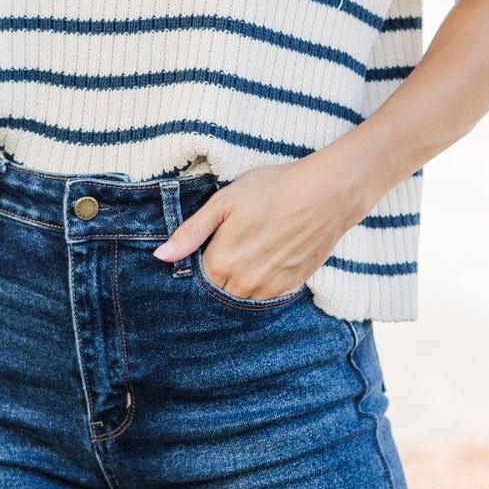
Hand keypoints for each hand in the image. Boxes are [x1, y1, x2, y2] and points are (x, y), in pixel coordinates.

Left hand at [153, 155, 367, 300]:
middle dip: (217, 278)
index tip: (205, 252)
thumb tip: (161, 256)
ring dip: (239, 284)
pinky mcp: (291, 288)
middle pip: (218, 293)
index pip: (197, 281)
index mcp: (221, 263)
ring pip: (242, 298)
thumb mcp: (223, 202)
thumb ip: (190, 232)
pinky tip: (268, 260)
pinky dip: (261, 285)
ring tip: (250, 254)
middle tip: (231, 250)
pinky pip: (266, 298)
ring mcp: (269, 289)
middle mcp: (243, 284)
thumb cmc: (273, 189)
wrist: (327, 193)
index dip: (198, 266)